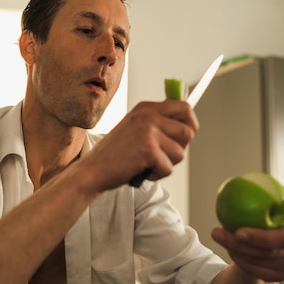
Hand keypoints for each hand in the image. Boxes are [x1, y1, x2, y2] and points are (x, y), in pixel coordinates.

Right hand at [81, 100, 197, 190]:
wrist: (93, 170)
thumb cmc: (115, 154)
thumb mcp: (135, 129)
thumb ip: (157, 124)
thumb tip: (188, 127)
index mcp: (146, 108)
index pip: (185, 108)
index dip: (190, 124)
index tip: (183, 137)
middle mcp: (148, 115)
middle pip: (188, 132)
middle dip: (178, 149)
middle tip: (160, 156)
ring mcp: (149, 131)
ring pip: (180, 153)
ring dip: (165, 164)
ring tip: (145, 163)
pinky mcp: (149, 149)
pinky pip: (168, 168)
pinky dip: (156, 175)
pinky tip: (140, 170)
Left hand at [211, 184, 283, 282]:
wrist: (269, 224)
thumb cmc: (274, 204)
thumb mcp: (283, 193)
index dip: (262, 238)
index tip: (238, 231)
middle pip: (268, 253)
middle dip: (240, 245)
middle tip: (218, 233)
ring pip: (260, 264)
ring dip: (236, 252)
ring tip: (220, 237)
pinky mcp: (281, 274)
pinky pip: (258, 273)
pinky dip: (242, 263)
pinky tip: (230, 250)